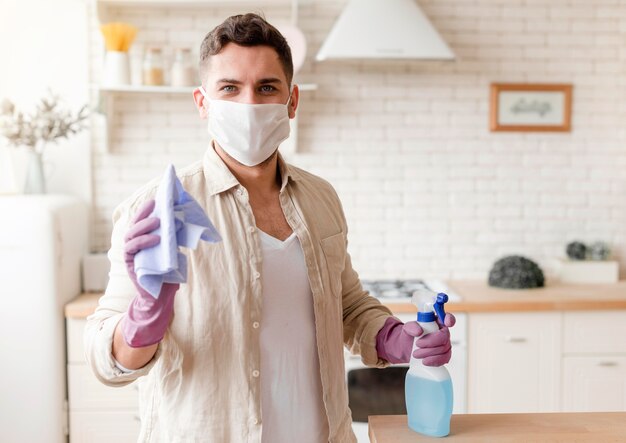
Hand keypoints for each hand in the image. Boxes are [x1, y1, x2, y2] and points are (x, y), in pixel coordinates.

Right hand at [121, 199, 179, 347]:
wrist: (161, 296)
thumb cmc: (168, 272)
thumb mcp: (173, 251)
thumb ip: (174, 238)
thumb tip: (183, 220)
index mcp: (143, 240)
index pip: (142, 221)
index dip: (146, 210)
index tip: (156, 199)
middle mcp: (134, 245)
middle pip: (134, 224)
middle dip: (143, 214)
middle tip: (155, 206)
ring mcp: (131, 254)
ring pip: (131, 235)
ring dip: (143, 226)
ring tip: (157, 221)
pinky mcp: (130, 264)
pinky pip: (132, 249)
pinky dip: (143, 241)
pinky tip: (156, 239)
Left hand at [376, 313, 455, 365]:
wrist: (407, 348)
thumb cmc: (410, 335)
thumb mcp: (407, 328)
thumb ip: (411, 326)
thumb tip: (419, 331)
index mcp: (436, 321)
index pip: (447, 318)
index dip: (449, 319)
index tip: (446, 323)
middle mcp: (443, 332)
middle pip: (444, 337)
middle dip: (431, 342)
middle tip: (418, 344)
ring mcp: (445, 344)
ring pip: (444, 349)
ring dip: (429, 353)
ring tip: (416, 354)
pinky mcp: (444, 355)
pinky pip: (444, 359)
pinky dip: (434, 361)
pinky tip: (425, 361)